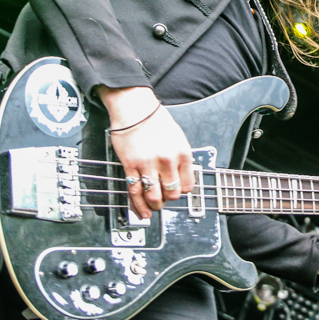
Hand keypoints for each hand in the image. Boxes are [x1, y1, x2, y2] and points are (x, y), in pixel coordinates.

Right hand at [99, 85, 194, 218]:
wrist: (135, 108)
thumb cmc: (155, 120)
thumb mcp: (178, 138)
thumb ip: (181, 159)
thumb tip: (181, 177)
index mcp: (182, 153)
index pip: (188, 185)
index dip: (182, 191)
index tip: (177, 191)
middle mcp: (167, 160)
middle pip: (172, 194)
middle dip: (168, 199)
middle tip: (164, 199)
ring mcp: (148, 164)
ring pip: (153, 196)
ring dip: (154, 205)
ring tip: (153, 207)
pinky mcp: (130, 166)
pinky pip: (135, 191)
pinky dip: (137, 204)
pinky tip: (140, 211)